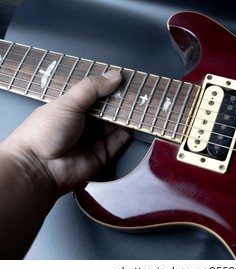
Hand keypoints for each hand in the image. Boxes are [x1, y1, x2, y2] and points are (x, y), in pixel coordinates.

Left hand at [2, 70, 130, 195]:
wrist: (38, 169)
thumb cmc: (43, 133)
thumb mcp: (67, 103)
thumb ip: (91, 88)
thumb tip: (113, 76)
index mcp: (73, 107)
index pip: (96, 93)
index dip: (109, 86)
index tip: (124, 79)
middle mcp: (85, 122)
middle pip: (109, 108)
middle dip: (121, 100)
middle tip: (136, 90)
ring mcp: (95, 138)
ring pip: (117, 123)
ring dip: (127, 114)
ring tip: (141, 103)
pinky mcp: (104, 154)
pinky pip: (120, 141)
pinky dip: (130, 131)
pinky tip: (136, 120)